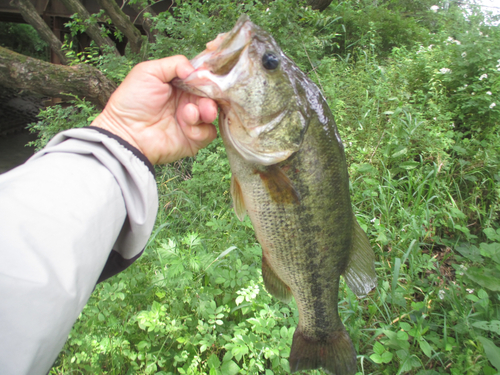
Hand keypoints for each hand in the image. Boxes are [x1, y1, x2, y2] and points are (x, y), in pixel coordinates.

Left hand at [91, 55, 217, 164]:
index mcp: (179, 85)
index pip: (201, 78)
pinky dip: (200, 130)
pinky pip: (209, 133)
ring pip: (212, 113)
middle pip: (211, 95)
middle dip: (210, 96)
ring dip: (206, 111)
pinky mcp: (194, 139)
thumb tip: (195, 70)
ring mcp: (191, 120)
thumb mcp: (148, 71)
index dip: (207, 78)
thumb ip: (175, 63)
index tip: (207, 78)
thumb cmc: (132, 101)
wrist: (126, 132)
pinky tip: (186, 129)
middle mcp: (187, 101)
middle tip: (203, 101)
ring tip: (189, 113)